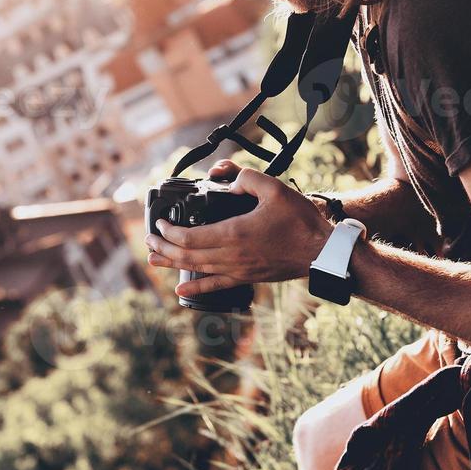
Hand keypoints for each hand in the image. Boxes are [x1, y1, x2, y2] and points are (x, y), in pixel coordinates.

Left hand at [146, 167, 333, 299]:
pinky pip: (216, 285)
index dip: (170, 232)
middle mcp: (232, 256)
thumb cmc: (300, 221)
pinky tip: (181, 291)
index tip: (160, 223)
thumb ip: (246, 178)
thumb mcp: (274, 189)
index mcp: (234, 233)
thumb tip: (228, 179)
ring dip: (173, 264)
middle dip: (164, 247)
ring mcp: (239, 270)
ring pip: (197, 270)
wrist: (322, 252)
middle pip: (188, 255)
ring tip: (154, 259)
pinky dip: (196, 288)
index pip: (190, 237)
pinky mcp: (247, 277)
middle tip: (149, 240)